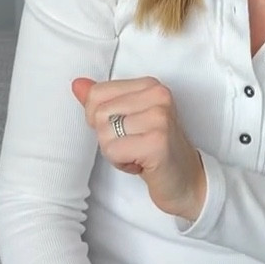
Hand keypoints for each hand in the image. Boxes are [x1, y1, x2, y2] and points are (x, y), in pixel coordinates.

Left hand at [71, 75, 206, 220]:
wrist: (187, 180)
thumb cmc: (155, 149)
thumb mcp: (129, 118)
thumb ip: (103, 100)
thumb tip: (77, 84)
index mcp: (150, 85)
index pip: (97, 93)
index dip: (99, 119)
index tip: (124, 129)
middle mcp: (158, 95)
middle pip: (99, 114)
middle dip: (109, 137)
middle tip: (134, 145)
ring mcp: (160, 117)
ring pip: (104, 133)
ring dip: (116, 152)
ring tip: (139, 154)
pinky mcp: (157, 142)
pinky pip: (113, 151)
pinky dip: (122, 163)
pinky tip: (142, 164)